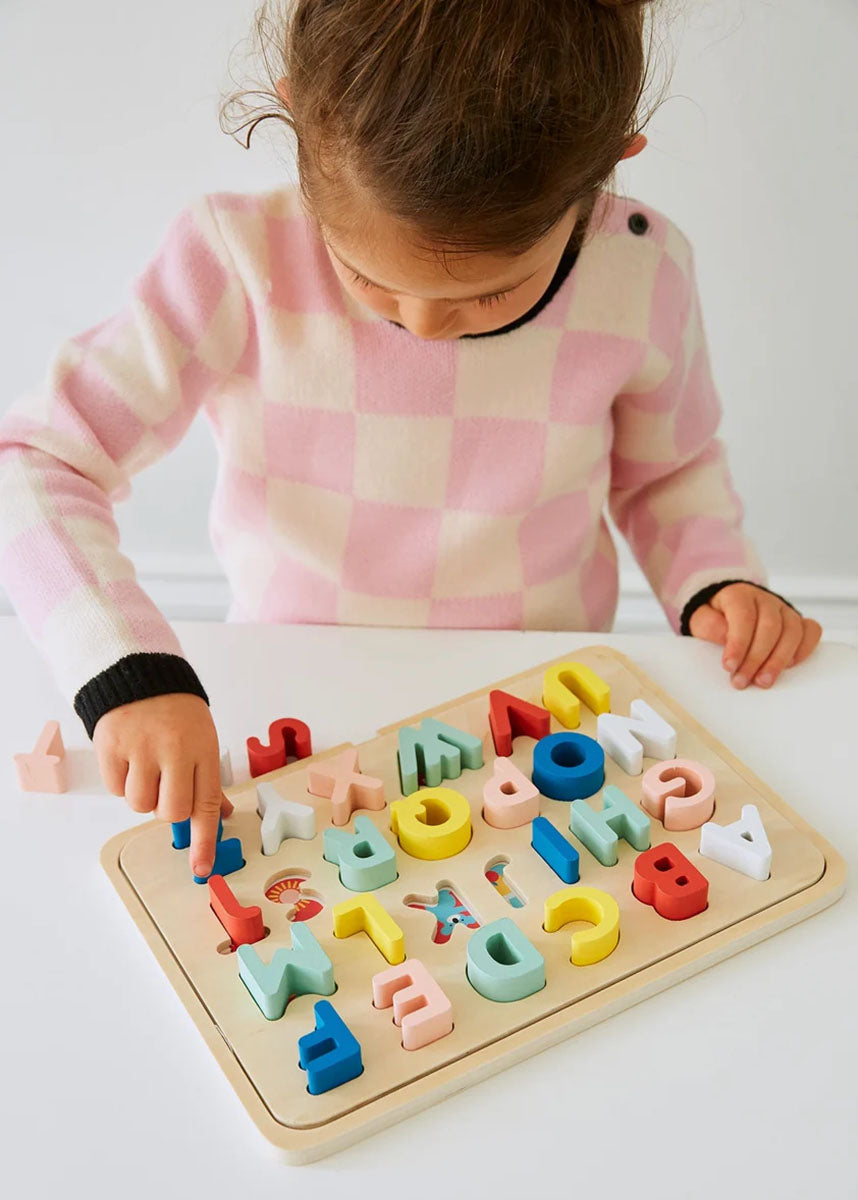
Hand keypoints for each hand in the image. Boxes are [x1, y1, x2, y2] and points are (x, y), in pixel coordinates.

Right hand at [93, 693, 233, 876]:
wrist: (141, 676)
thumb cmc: (178, 713)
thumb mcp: (204, 739)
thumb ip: (209, 779)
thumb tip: (222, 816)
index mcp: (203, 750)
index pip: (206, 804)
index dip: (204, 841)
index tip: (201, 868)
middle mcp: (173, 751)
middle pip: (171, 812)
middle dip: (168, 809)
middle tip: (166, 785)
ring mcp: (141, 749)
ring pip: (140, 805)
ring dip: (143, 795)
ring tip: (147, 766)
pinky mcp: (112, 748)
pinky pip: (115, 789)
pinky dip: (121, 782)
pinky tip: (129, 758)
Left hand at [688, 582, 821, 688]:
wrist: (729, 609)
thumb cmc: (715, 617)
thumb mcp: (701, 618)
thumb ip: (708, 625)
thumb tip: (725, 637)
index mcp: (740, 595)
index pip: (744, 616)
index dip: (738, 643)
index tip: (728, 667)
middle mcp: (766, 600)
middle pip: (770, 626)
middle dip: (756, 658)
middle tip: (742, 681)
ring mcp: (785, 610)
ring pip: (792, 631)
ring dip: (778, 660)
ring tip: (763, 681)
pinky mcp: (798, 621)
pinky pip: (811, 631)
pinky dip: (804, 650)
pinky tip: (789, 667)